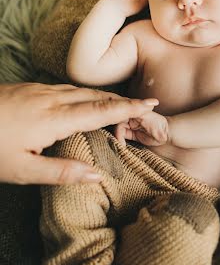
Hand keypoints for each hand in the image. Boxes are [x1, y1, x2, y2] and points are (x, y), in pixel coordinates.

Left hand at [0, 82, 157, 184]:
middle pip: (96, 96)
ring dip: (104, 96)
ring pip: (81, 90)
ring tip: (120, 106)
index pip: (101, 111)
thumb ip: (62, 173)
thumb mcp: (22, 170)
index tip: (152, 104)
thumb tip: (98, 177)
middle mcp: (51, 98)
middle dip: (122, 100)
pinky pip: (67, 88)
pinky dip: (85, 94)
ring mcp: (39, 90)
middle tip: (144, 107)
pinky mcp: (29, 88)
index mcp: (54, 118)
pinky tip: (83, 101)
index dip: (129, 108)